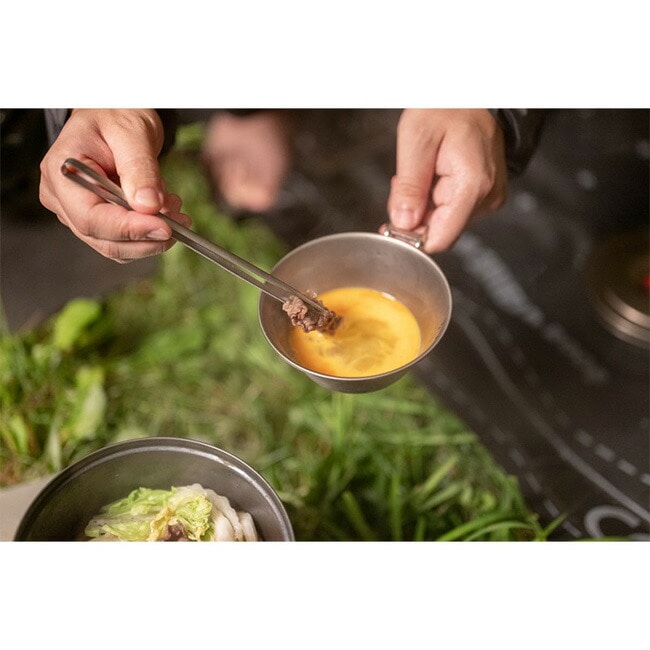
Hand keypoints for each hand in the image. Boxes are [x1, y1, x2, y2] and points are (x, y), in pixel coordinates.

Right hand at [39, 109, 190, 261]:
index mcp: (62, 172)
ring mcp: (77, 212)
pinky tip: (164, 213)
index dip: (129, 230)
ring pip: (116, 246)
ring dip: (151, 237)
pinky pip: (123, 240)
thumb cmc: (116, 114)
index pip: (91, 218)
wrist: (114, 113)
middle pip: (104, 239)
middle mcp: (62, 198)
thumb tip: (148, 207)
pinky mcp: (97, 219)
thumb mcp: (132, 133)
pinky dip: (148, 234)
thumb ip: (140, 169)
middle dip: (146, 237)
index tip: (165, 228)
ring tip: (174, 210)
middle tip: (180, 222)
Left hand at [387, 109, 507, 252]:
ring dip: (422, 206)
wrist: (473, 94)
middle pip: (440, 231)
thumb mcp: (416, 139)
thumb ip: (409, 186)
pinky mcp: (483, 196)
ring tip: (421, 173)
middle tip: (404, 184)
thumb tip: (403, 223)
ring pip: (443, 223)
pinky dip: (433, 199)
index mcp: (472, 185)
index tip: (393, 222)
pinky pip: (451, 211)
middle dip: (414, 216)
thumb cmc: (448, 107)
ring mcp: (488, 198)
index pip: (441, 238)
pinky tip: (431, 176)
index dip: (412, 238)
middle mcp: (486, 197)